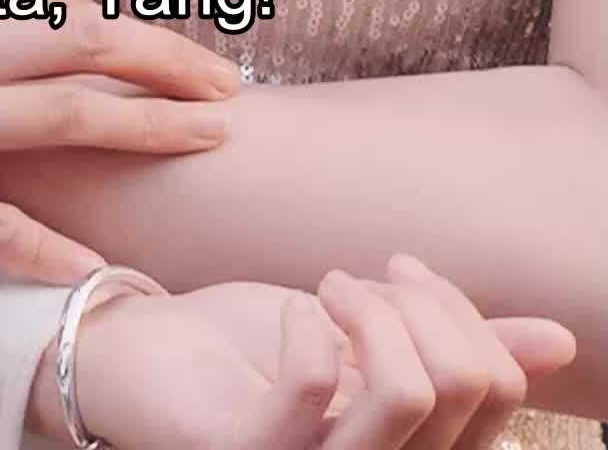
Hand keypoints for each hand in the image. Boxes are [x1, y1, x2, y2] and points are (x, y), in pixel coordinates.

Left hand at [26, 257, 575, 449]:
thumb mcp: (368, 335)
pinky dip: (312, 326)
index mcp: (411, 446)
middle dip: (422, 302)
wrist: (140, 351)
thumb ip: (456, 342)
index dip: (467, 316)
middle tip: (360, 279)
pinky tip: (293, 314)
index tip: (403, 268)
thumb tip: (559, 341)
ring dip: (374, 309)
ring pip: (406, 395)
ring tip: (328, 289)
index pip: (494, 395)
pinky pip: (312, 393)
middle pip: (461, 389)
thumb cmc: (250, 347)